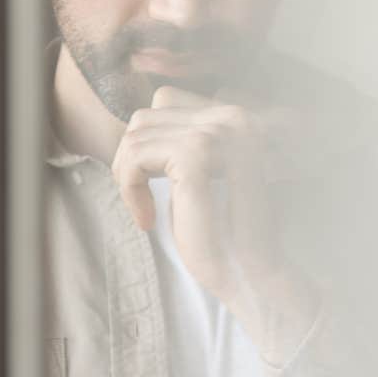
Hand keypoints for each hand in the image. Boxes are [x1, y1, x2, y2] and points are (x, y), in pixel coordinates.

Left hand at [111, 86, 318, 363]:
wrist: (250, 274)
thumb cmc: (222, 232)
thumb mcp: (197, 176)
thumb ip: (178, 144)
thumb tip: (139, 126)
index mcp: (235, 117)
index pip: (164, 102)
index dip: (148, 145)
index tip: (152, 185)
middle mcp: (233, 115)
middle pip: (145, 118)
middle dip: (131, 161)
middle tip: (141, 200)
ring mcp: (218, 133)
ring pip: (136, 135)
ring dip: (128, 176)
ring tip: (145, 211)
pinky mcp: (199, 157)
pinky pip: (136, 156)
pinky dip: (129, 189)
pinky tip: (147, 220)